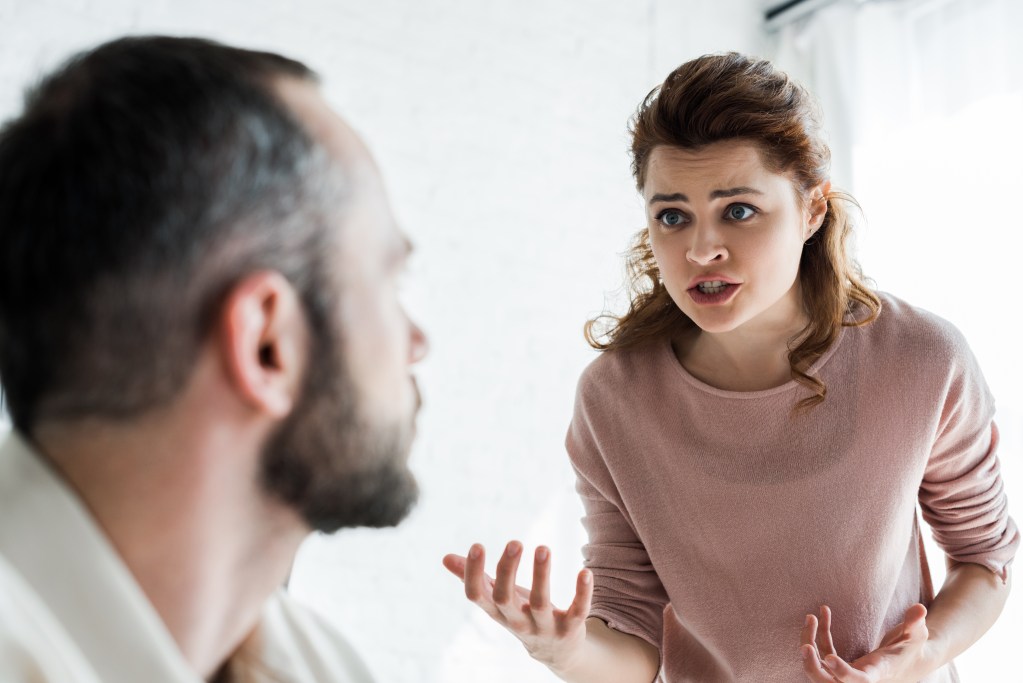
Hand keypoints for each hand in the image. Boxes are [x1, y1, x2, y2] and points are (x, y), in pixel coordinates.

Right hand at [443, 541, 592, 671]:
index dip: (473, 573)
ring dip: (542, 575)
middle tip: (515, 542)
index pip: (478, 596)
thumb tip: (445, 558)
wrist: (557, 652)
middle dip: (508, 570)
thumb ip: (475, 578)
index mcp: (497, 611)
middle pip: (506, 598)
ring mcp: (544, 627)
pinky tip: (585, 572)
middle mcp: (517, 621)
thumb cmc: (522, 614)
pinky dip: (582, 593)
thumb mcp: (498, 599)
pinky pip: (577, 612)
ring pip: (541, 603)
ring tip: (543, 548)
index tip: (477, 546)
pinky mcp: (570, 629)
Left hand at [800, 604, 933, 681]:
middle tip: (805, 645)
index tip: (829, 658)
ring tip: (811, 617)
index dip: (843, 672)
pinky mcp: (840, 666)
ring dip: (809, 642)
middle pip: (828, 682)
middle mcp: (858, 678)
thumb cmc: (911, 649)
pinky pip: (822, 652)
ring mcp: (846, 673)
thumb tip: (919, 608)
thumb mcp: (916, 636)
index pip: (859, 681)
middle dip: (813, 667)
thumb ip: (915, 624)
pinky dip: (818, 635)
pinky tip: (822, 612)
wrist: (905, 661)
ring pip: (819, 666)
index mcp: (877, 674)